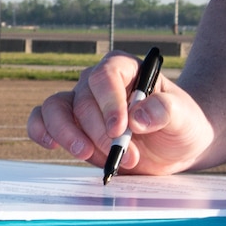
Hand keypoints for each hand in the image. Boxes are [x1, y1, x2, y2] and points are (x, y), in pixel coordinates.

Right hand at [27, 51, 215, 175]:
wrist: (174, 145)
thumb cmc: (181, 124)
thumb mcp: (185, 118)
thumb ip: (167, 111)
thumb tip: (138, 118)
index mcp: (124, 68)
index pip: (106, 76)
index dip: (109, 102)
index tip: (120, 129)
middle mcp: (97, 81)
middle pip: (83, 100)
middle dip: (100, 133)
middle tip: (127, 157)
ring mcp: (80, 102)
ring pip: (55, 108)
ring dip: (66, 134)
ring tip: (86, 155)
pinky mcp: (70, 125)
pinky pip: (42, 121)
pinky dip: (41, 131)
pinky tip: (51, 145)